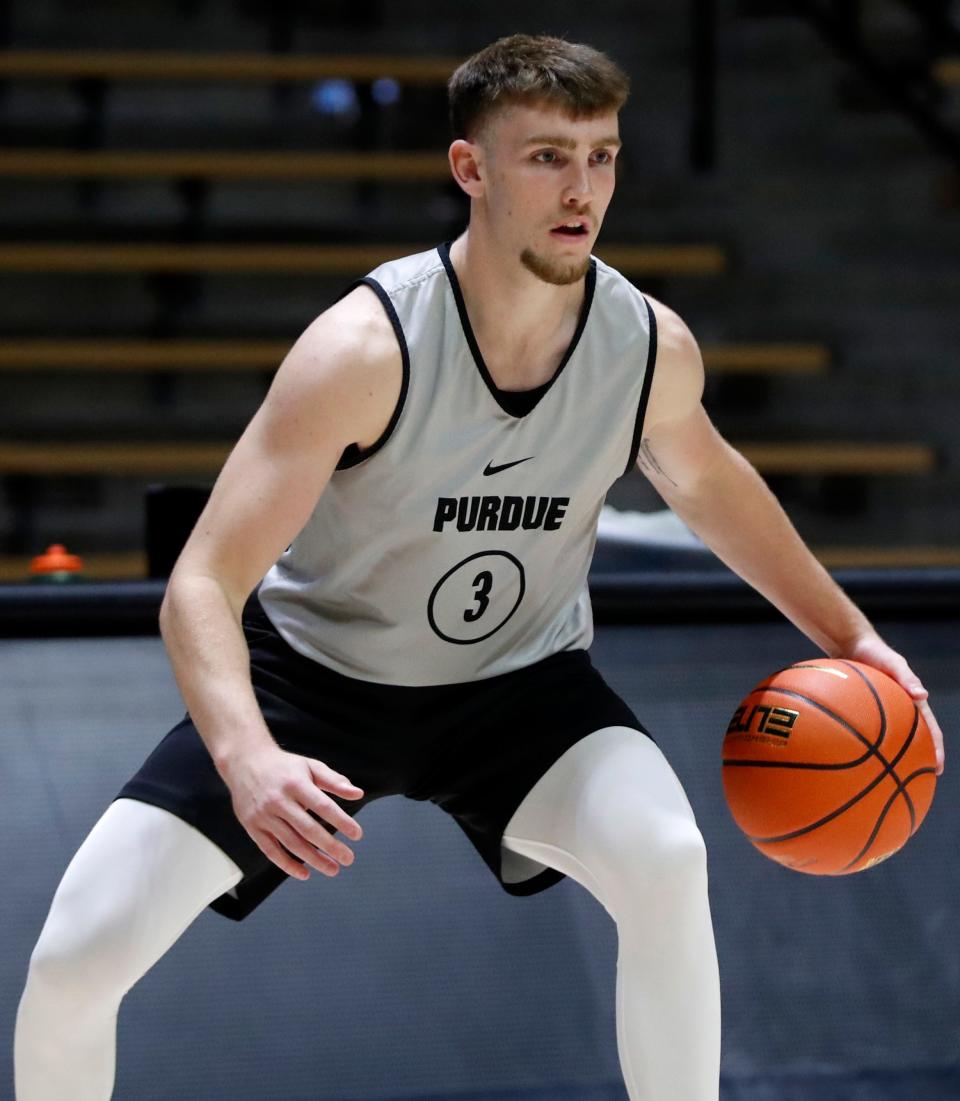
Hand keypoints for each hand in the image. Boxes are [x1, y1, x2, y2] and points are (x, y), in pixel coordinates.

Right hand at [221, 745, 364, 879]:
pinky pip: (271, 851)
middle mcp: (278, 800)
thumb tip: (358, 794)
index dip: (342, 821)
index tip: (357, 834)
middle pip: (308, 829)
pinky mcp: (252, 827)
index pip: (323, 806)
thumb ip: (334, 781)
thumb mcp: (310, 766)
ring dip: (313, 860)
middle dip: (330, 846)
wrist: (244, 762)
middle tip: (348, 858)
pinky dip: (287, 864)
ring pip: (291, 843)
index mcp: (295, 783)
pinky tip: (304, 873)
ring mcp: (263, 815)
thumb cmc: (283, 766)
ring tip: (332, 869)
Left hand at [844, 634, 943, 775]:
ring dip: (890, 758)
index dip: (936, 749)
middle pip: (911, 741)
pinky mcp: (862, 711)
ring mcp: (881, 712)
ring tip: (887, 778)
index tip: (938, 768)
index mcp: (912, 702)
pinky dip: (862, 744)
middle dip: (917, 761)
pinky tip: (852, 759)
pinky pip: (863, 731)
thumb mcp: (893, 662)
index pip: (930, 730)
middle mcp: (899, 710)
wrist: (850, 644)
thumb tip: (922, 695)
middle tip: (918, 782)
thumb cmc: (875, 652)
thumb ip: (906, 677)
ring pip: (888, 740)